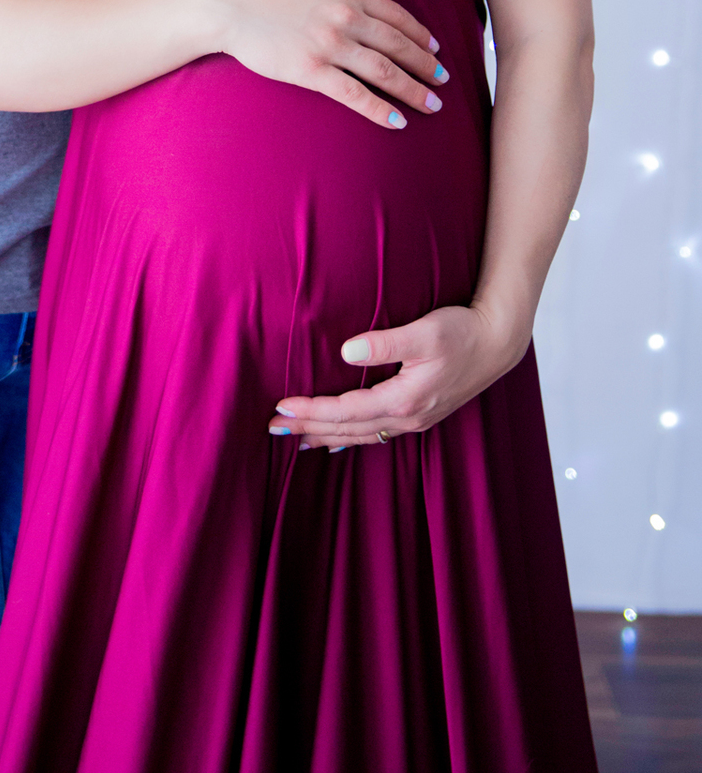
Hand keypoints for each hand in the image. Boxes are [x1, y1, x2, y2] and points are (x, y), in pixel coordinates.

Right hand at [199, 0, 447, 127]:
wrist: (229, 6)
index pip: (398, 17)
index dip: (421, 36)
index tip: (436, 51)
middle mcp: (346, 18)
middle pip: (399, 46)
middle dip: (426, 66)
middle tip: (444, 81)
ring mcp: (330, 45)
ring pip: (384, 72)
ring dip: (414, 90)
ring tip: (432, 105)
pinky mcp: (311, 71)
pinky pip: (353, 93)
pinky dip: (379, 109)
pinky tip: (397, 121)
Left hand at [268, 304, 529, 447]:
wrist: (498, 342)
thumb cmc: (462, 331)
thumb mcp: (425, 332)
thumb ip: (386, 343)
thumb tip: (346, 351)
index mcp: (405, 399)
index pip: (346, 410)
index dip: (312, 410)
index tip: (281, 407)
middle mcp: (408, 417)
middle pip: (348, 429)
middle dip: (309, 427)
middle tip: (273, 428)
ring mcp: (415, 419)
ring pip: (360, 435)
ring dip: (327, 436)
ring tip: (297, 439)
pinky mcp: (420, 413)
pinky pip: (376, 433)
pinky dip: (351, 436)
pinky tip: (340, 440)